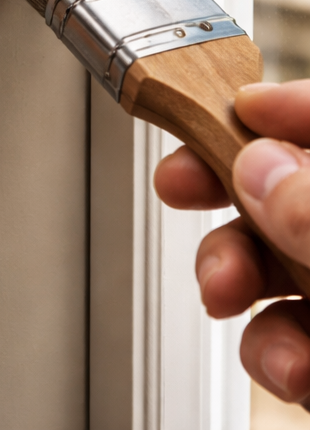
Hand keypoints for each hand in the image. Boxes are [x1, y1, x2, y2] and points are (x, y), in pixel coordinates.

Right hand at [155, 80, 309, 407]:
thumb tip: (258, 168)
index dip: (283, 104)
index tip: (231, 101)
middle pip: (285, 185)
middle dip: (227, 189)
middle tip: (180, 187)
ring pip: (278, 262)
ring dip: (234, 276)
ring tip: (223, 294)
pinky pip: (292, 339)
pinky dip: (271, 352)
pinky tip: (286, 370)